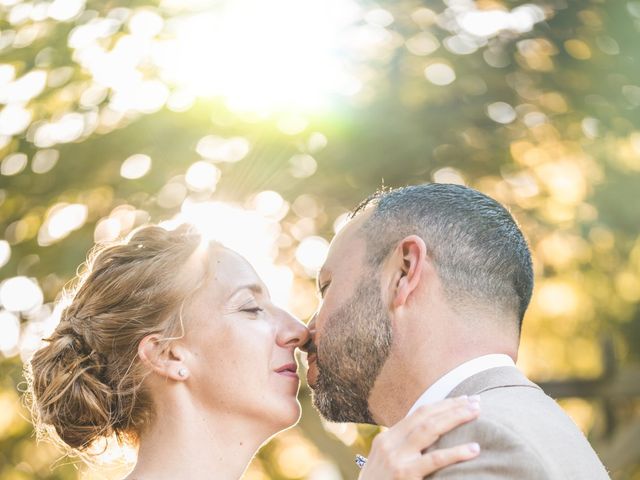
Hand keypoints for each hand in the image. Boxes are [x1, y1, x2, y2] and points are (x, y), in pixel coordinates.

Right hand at [358, 395, 480, 478]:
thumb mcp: (385, 464)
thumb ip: (402, 450)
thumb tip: (428, 441)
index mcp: (386, 439)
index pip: (417, 414)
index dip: (441, 405)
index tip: (462, 400)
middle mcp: (390, 443)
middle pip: (425, 416)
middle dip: (452, 406)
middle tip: (475, 401)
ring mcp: (396, 458)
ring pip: (430, 429)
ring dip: (455, 418)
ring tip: (476, 413)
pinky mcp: (404, 474)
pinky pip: (434, 459)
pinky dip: (456, 452)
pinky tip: (473, 449)